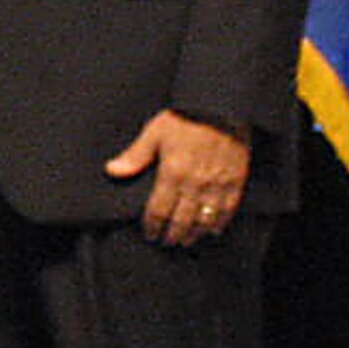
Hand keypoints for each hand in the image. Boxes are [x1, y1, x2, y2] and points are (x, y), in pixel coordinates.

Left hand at [106, 108, 249, 246]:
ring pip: (204, 220)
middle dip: (172, 235)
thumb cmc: (186, 116)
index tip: (150, 234)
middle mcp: (194, 184)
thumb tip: (112, 171)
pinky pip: (228, 209)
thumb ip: (135, 156)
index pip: (158, 211)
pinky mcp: (235, 180)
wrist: (220, 105)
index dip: (152, 226)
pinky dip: (219, 223)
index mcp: (172, 174)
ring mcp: (217, 184)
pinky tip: (213, 230)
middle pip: (181, 221)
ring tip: (186, 240)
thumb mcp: (154, 132)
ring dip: (194, 234)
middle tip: (167, 242)